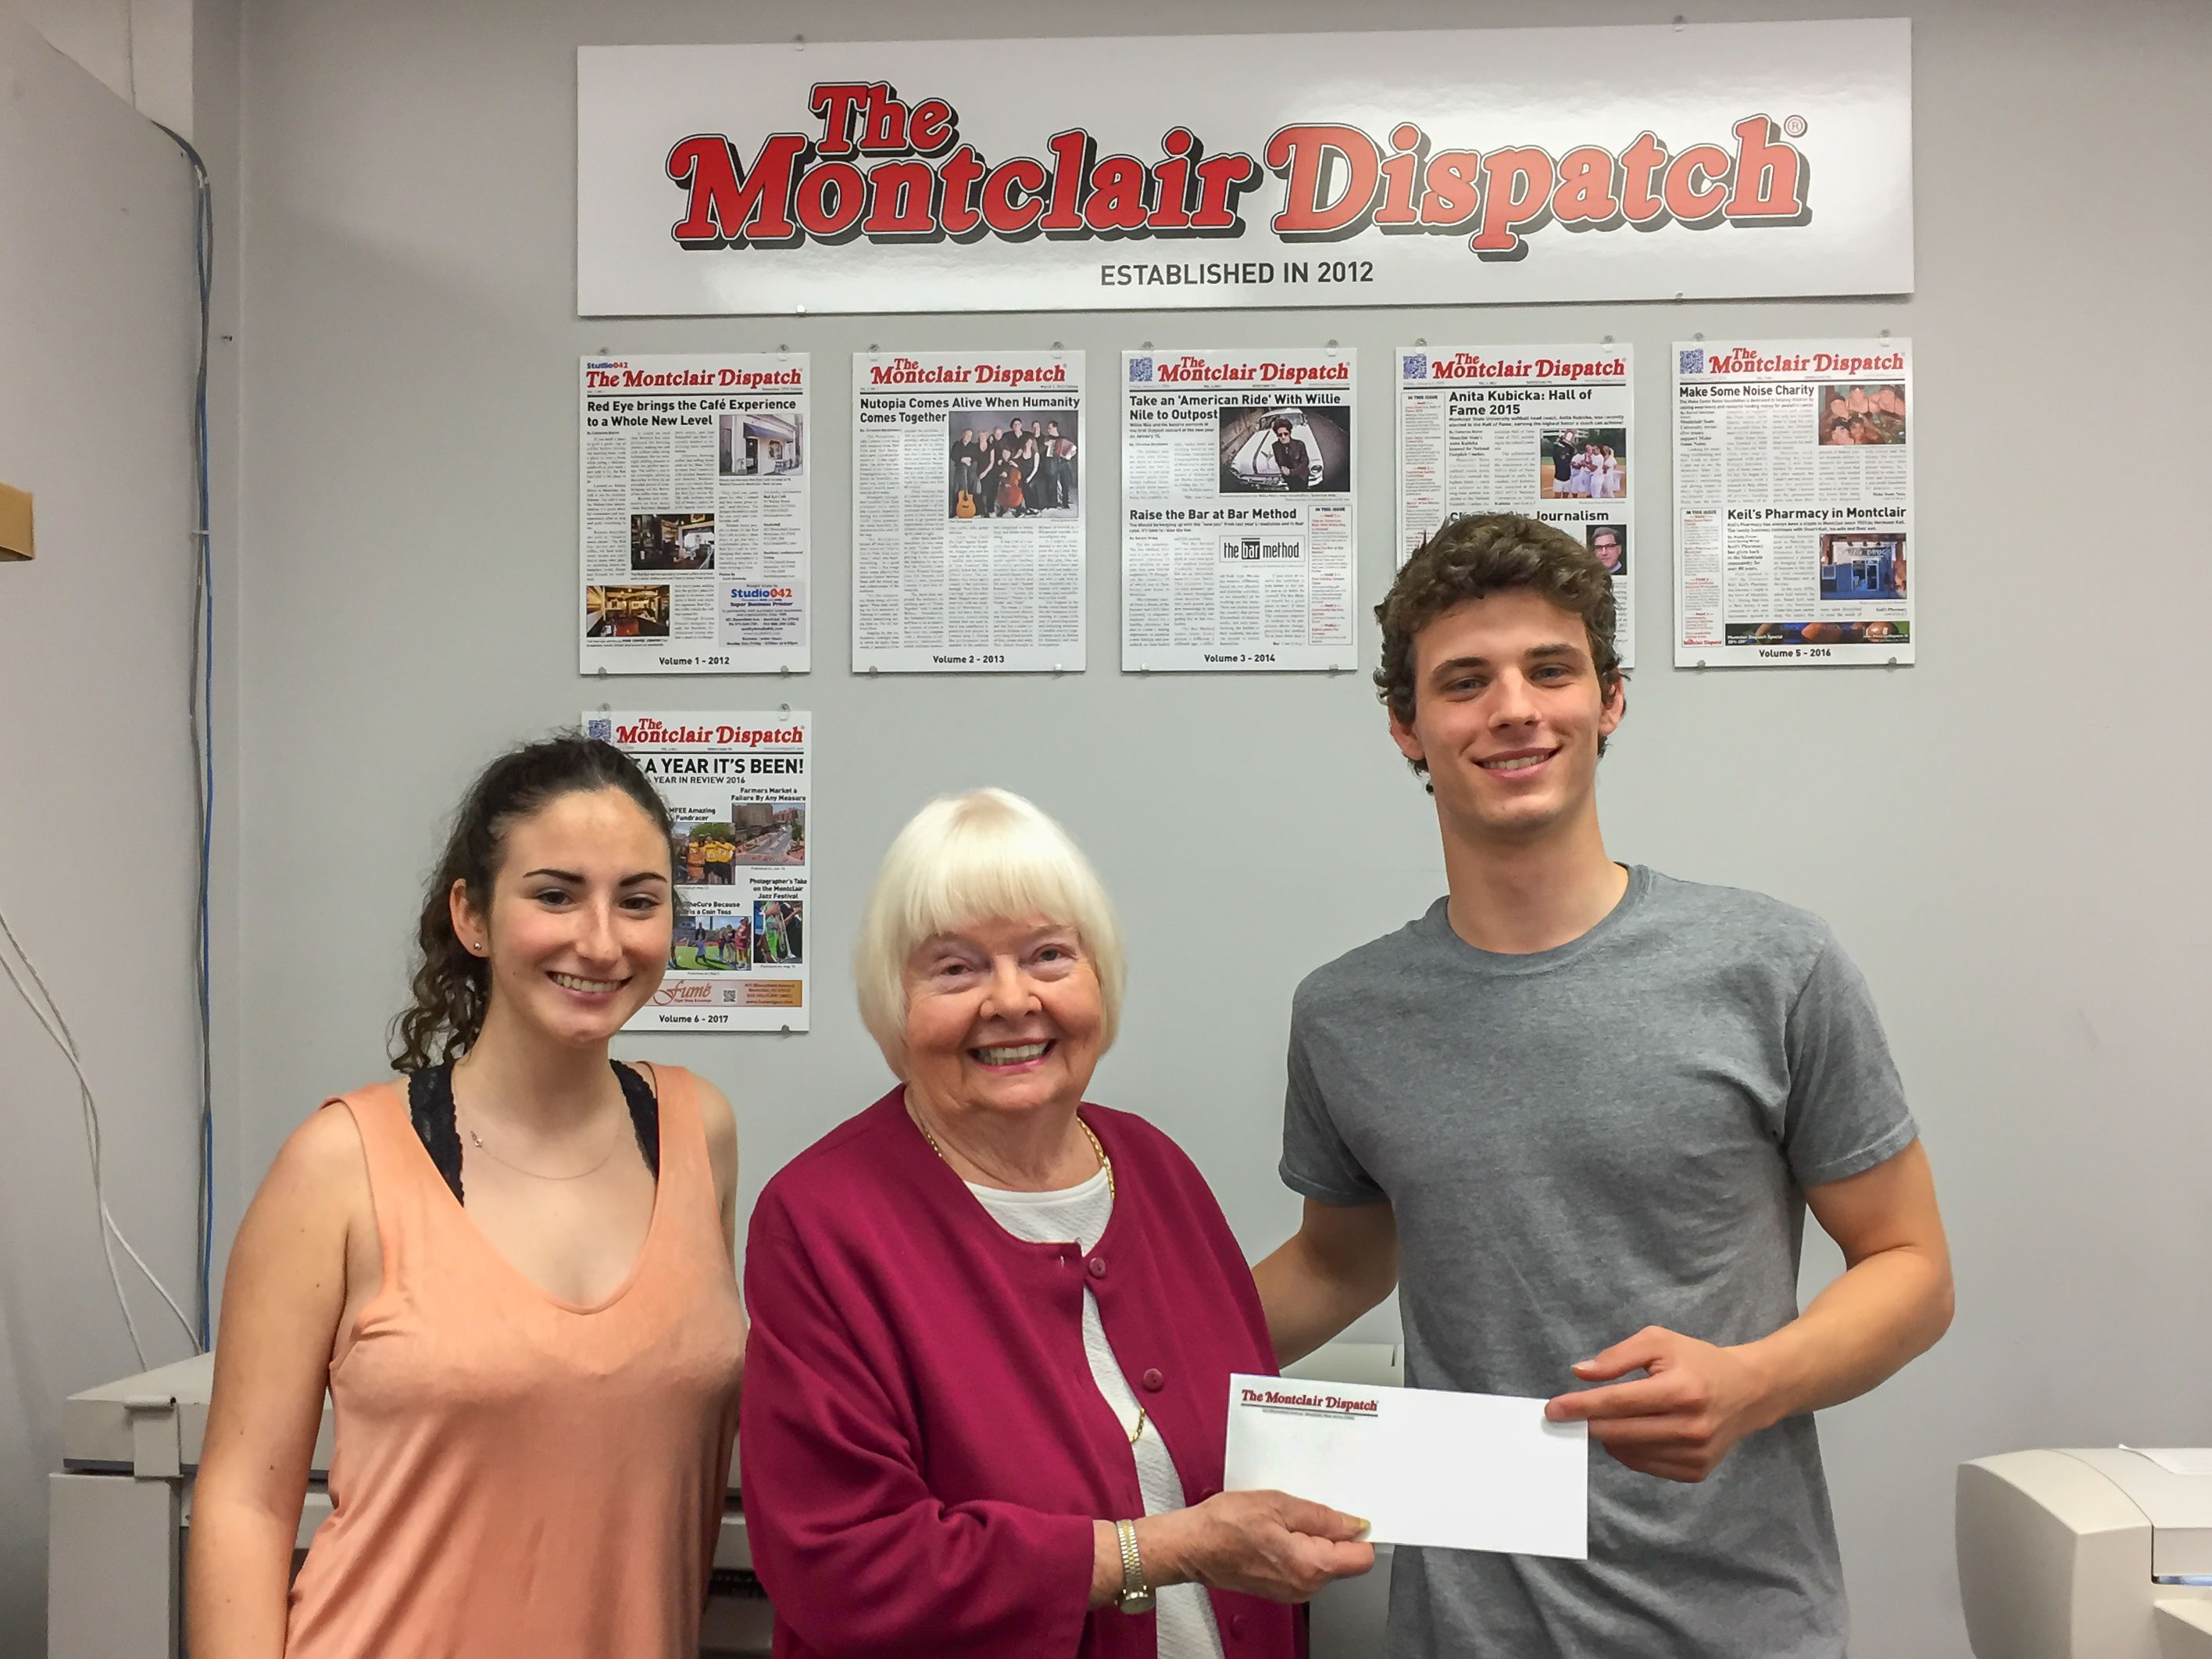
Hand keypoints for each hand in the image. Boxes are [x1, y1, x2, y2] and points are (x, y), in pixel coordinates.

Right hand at [1144, 1489, 1373, 1602]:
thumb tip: (1354, 1524)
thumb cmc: (1224, 1525)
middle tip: (1300, 1508)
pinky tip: (1274, 1529)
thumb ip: (1321, 1516)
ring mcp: (1292, 1590)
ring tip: (1282, 1517)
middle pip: (1342, 1559)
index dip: (1359, 1532)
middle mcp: (1305, 1586)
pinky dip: (1297, 1545)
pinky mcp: (1279, 1587)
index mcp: (1310, 1566)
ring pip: (1322, 1561)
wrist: (1190, 1546)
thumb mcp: (1277, 1505)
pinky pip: (1303, 1565)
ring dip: (1311, 1536)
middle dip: (1330, 1531)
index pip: (1362, 1558)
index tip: (1350, 1513)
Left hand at [1544, 1326, 1774, 1482]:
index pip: (1619, 1402)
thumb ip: (1617, 1356)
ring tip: (1607, 1418)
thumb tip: (1580, 1373)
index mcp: (1681, 1390)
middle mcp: (1690, 1426)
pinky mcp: (1697, 1471)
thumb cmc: (1697, 1361)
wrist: (1748, 1391)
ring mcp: (1696, 1453)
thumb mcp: (1659, 1342)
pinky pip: (1646, 1466)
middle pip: (1620, 1431)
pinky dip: (1629, 1451)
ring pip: (1629, 1452)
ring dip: (1608, 1437)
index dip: (1581, 1406)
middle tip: (1565, 1417)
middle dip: (1586, 1424)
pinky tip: (1631, 1432)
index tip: (1552, 1410)